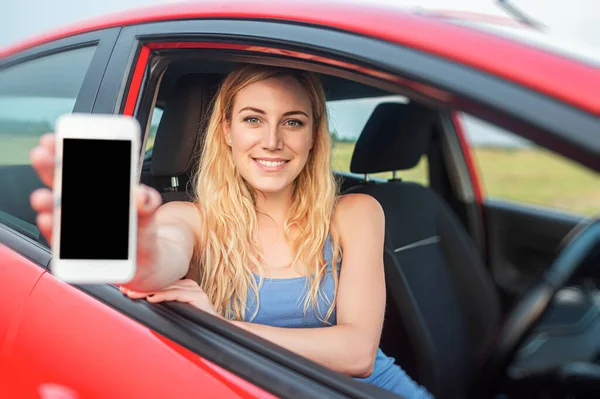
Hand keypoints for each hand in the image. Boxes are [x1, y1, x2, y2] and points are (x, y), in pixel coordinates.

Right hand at [29, 133, 162, 266]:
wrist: (147, 259)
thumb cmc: (141, 227)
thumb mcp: (148, 209)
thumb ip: (148, 200)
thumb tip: (140, 194)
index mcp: (97, 187)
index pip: (75, 164)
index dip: (63, 150)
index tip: (54, 139)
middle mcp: (81, 204)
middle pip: (60, 183)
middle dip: (49, 168)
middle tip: (42, 157)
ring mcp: (76, 225)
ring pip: (55, 210)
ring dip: (47, 202)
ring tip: (45, 197)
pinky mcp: (76, 249)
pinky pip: (60, 240)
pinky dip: (54, 230)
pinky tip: (50, 220)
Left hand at [120, 279, 220, 317]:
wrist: (216, 331)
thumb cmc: (194, 323)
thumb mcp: (175, 311)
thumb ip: (164, 304)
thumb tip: (144, 303)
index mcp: (184, 286)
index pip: (160, 282)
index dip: (143, 285)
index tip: (127, 288)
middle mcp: (189, 285)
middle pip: (162, 283)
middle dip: (142, 287)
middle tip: (125, 290)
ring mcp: (194, 289)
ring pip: (167, 287)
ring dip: (148, 291)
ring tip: (133, 294)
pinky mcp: (198, 296)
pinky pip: (176, 294)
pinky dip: (162, 296)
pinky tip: (151, 298)